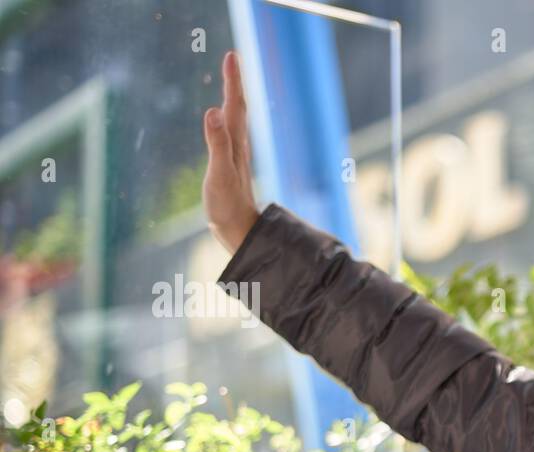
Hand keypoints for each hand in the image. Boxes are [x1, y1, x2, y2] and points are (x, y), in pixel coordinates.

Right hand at [202, 51, 259, 254]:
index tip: (232, 55)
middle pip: (237, 107)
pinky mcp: (229, 165)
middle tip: (232, 58)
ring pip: (236, 120)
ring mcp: (234, 155)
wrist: (239, 231)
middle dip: (234, 82)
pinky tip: (223, 120)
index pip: (234, 105)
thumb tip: (213, 112)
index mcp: (235, 143)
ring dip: (233, 97)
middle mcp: (238, 146)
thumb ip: (216, 143)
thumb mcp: (219, 174)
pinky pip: (228, 133)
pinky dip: (226, 118)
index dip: (233, 81)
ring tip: (231, 81)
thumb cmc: (228, 206)